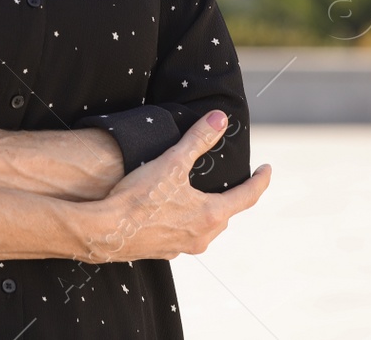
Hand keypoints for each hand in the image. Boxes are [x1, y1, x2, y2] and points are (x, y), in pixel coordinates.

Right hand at [79, 110, 270, 263]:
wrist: (103, 231)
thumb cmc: (139, 197)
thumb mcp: (172, 162)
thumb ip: (199, 139)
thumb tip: (220, 119)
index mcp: (210, 215)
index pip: (247, 196)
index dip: (260, 181)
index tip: (266, 170)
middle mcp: (202, 236)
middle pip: (226, 214)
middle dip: (233, 197)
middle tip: (235, 182)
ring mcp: (182, 247)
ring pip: (206, 228)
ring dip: (209, 213)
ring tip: (204, 197)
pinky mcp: (163, 252)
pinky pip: (184, 236)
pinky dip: (186, 223)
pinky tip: (174, 214)